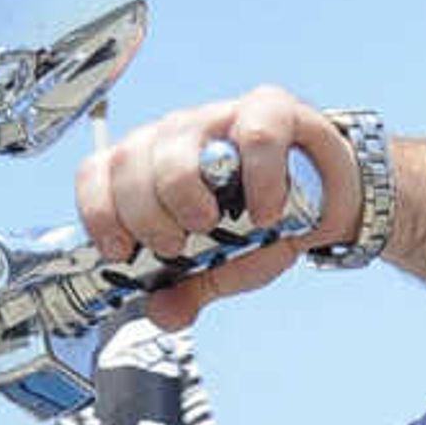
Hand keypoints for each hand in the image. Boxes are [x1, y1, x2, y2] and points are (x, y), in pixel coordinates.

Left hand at [76, 88, 361, 330]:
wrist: (328, 202)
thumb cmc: (265, 223)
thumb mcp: (221, 267)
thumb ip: (187, 290)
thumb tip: (161, 314)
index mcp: (151, 168)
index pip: (99, 172)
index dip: (97, 211)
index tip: (118, 249)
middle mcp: (177, 136)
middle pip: (130, 157)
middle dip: (143, 213)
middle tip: (174, 245)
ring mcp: (221, 118)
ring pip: (177, 137)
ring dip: (183, 191)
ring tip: (209, 225)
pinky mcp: (272, 111)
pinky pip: (254, 133)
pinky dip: (258, 178)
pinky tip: (265, 212)